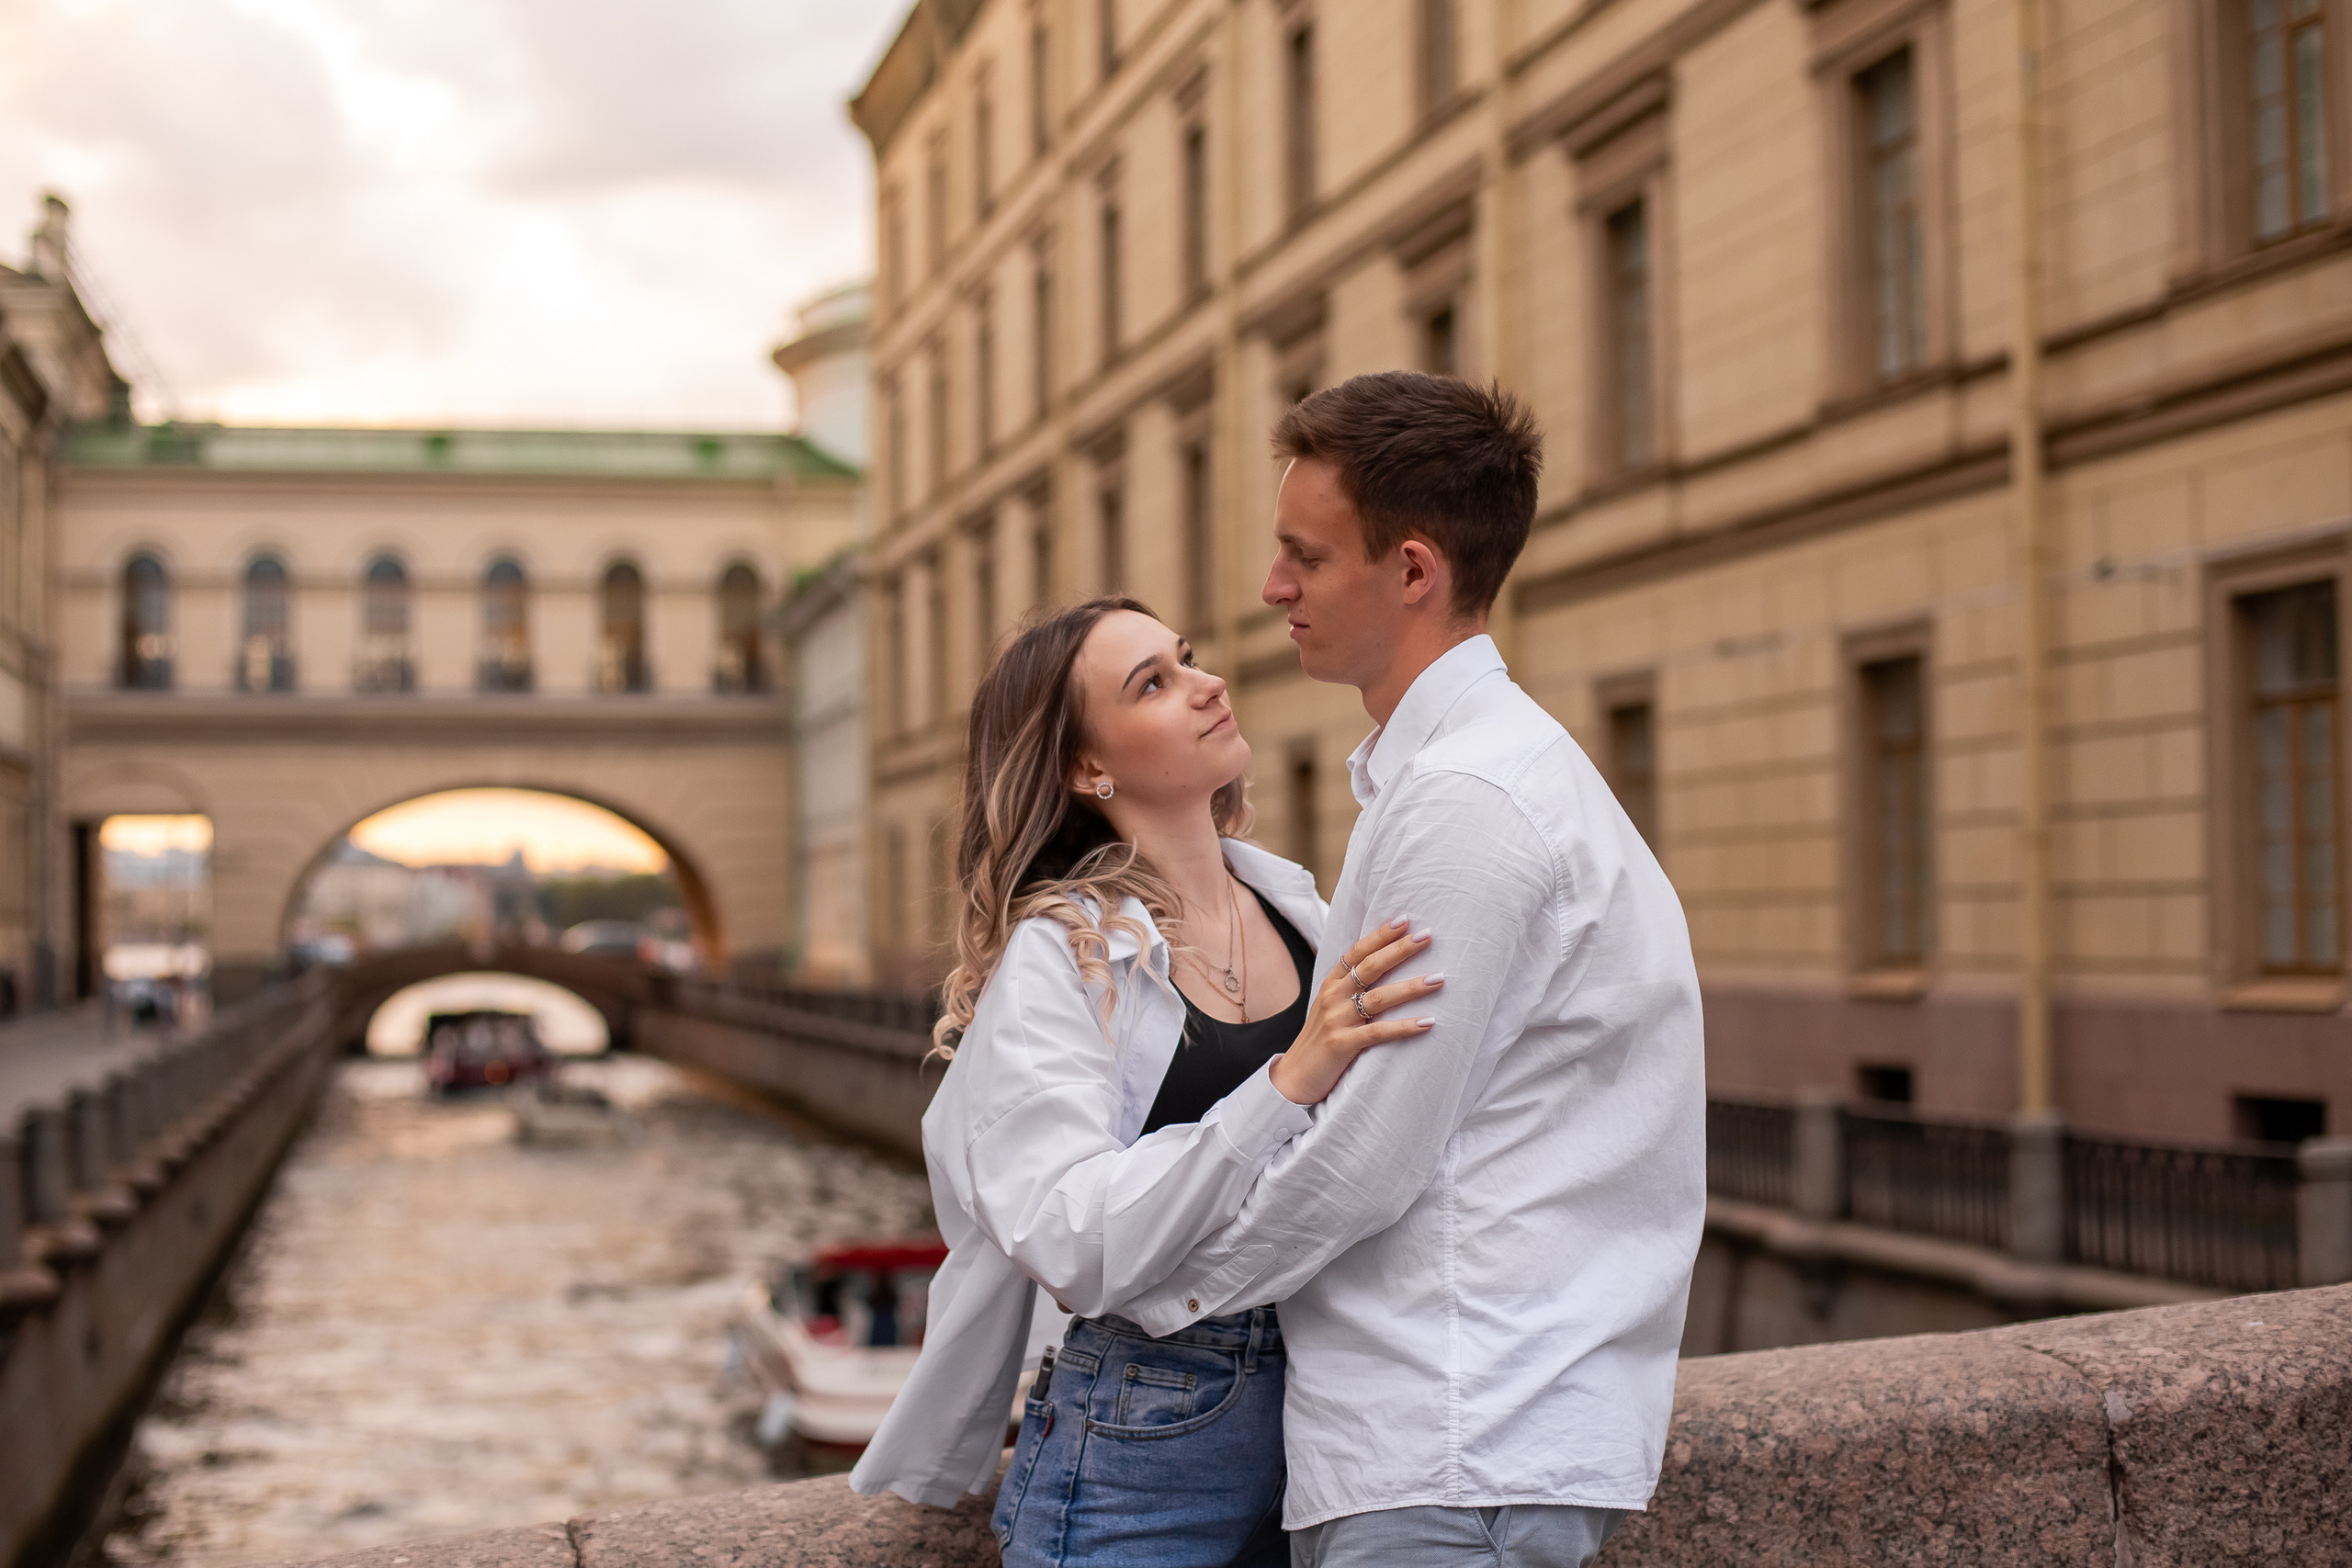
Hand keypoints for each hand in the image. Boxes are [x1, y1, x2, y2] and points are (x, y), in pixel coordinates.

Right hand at [1267, 919, 1441, 1105]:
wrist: (1294, 1077)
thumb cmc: (1321, 1040)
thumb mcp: (1331, 1007)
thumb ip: (1351, 987)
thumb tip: (1383, 966)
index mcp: (1331, 985)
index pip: (1357, 952)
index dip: (1380, 935)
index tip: (1405, 920)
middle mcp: (1333, 997)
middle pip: (1370, 967)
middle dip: (1400, 950)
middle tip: (1427, 936)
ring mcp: (1337, 1020)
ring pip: (1379, 998)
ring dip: (1411, 987)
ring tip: (1439, 979)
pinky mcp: (1342, 1045)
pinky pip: (1378, 1033)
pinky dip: (1404, 1027)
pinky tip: (1427, 1022)